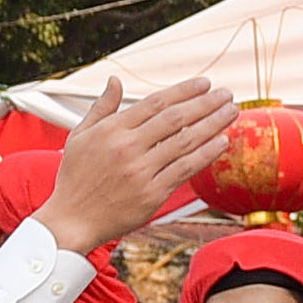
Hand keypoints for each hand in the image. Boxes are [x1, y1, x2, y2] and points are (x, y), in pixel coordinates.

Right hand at [38, 77, 235, 253]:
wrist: (71, 221)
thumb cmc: (75, 179)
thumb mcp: (79, 137)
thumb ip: (101, 107)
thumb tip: (115, 80)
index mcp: (111, 130)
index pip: (156, 103)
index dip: (184, 91)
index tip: (204, 84)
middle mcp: (128, 148)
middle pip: (176, 118)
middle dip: (205, 103)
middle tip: (226, 94)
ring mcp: (141, 172)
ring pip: (186, 141)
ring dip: (213, 124)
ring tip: (231, 112)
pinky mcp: (152, 194)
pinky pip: (185, 169)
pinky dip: (206, 154)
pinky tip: (220, 142)